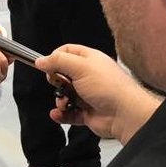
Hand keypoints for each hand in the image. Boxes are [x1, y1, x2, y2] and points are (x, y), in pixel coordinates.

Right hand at [35, 45, 160, 143]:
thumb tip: (40, 60)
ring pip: (64, 95)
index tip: (46, 66)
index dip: (55, 58)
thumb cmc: (107, 86)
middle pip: (63, 74)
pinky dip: (61, 114)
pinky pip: (68, 112)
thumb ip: (58, 61)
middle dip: (56, 81)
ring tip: (64, 103)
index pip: (67, 52)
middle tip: (57, 84)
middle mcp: (89, 76)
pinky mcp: (87, 112)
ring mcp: (88, 94)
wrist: (124, 114)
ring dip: (59, 99)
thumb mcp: (80, 67)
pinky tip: (58, 114)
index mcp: (89, 60)